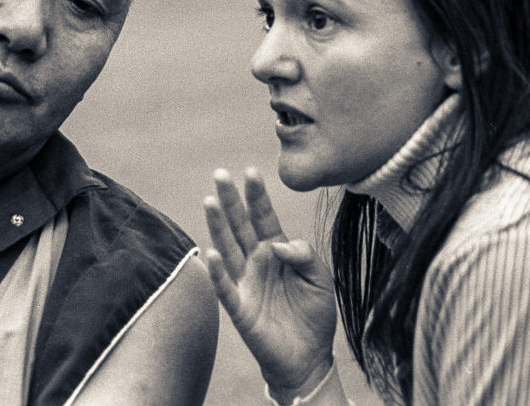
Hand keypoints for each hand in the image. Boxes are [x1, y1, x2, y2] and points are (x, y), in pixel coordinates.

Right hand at [204, 168, 336, 399]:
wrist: (308, 358)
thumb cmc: (314, 315)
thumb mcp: (320, 279)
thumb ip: (305, 255)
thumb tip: (279, 243)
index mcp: (276, 250)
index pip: (263, 217)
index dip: (257, 196)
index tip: (250, 171)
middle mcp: (256, 261)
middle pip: (240, 225)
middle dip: (230, 200)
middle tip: (220, 174)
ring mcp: (245, 282)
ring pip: (227, 248)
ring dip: (217, 225)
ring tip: (209, 201)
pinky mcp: (240, 307)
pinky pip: (225, 286)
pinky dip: (217, 271)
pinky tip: (211, 252)